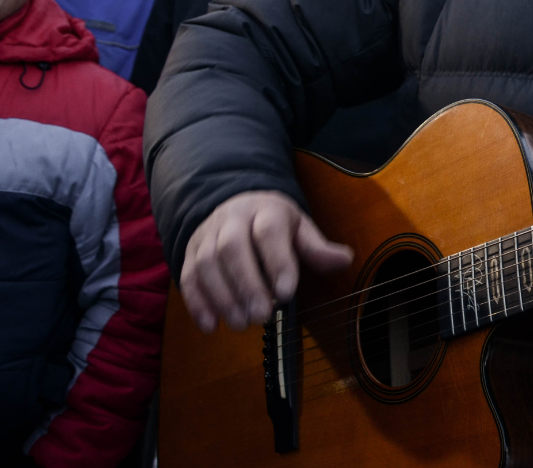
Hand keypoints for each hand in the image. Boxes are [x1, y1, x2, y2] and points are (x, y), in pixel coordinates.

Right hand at [181, 190, 353, 332]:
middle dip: (247, 284)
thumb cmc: (274, 225)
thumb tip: (345, 259)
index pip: (269, 232)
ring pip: (206, 264)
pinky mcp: (190, 254)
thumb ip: (317, 248)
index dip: (277, 261)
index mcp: (265, 210)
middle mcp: (231, 219)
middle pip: (232, 247)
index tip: (287, 292)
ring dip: (222, 297)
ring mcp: (207, 236)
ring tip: (242, 324)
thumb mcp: (300, 230)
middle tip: (262, 316)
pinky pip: (187, 278)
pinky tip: (211, 326)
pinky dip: (197, 304)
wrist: (236, 207)